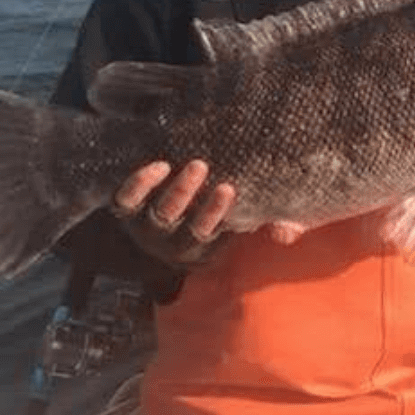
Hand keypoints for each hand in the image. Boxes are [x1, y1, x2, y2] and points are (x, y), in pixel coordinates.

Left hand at [112, 160, 301, 266]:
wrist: (162, 212)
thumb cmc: (213, 212)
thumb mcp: (243, 222)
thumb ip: (273, 225)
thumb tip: (289, 231)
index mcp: (198, 249)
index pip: (207, 235)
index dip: (215, 214)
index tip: (228, 188)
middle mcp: (170, 242)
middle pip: (182, 227)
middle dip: (196, 202)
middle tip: (205, 169)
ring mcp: (146, 226)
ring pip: (157, 213)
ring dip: (177, 190)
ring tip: (194, 165)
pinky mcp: (127, 211)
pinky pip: (126, 201)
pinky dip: (140, 184)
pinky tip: (158, 166)